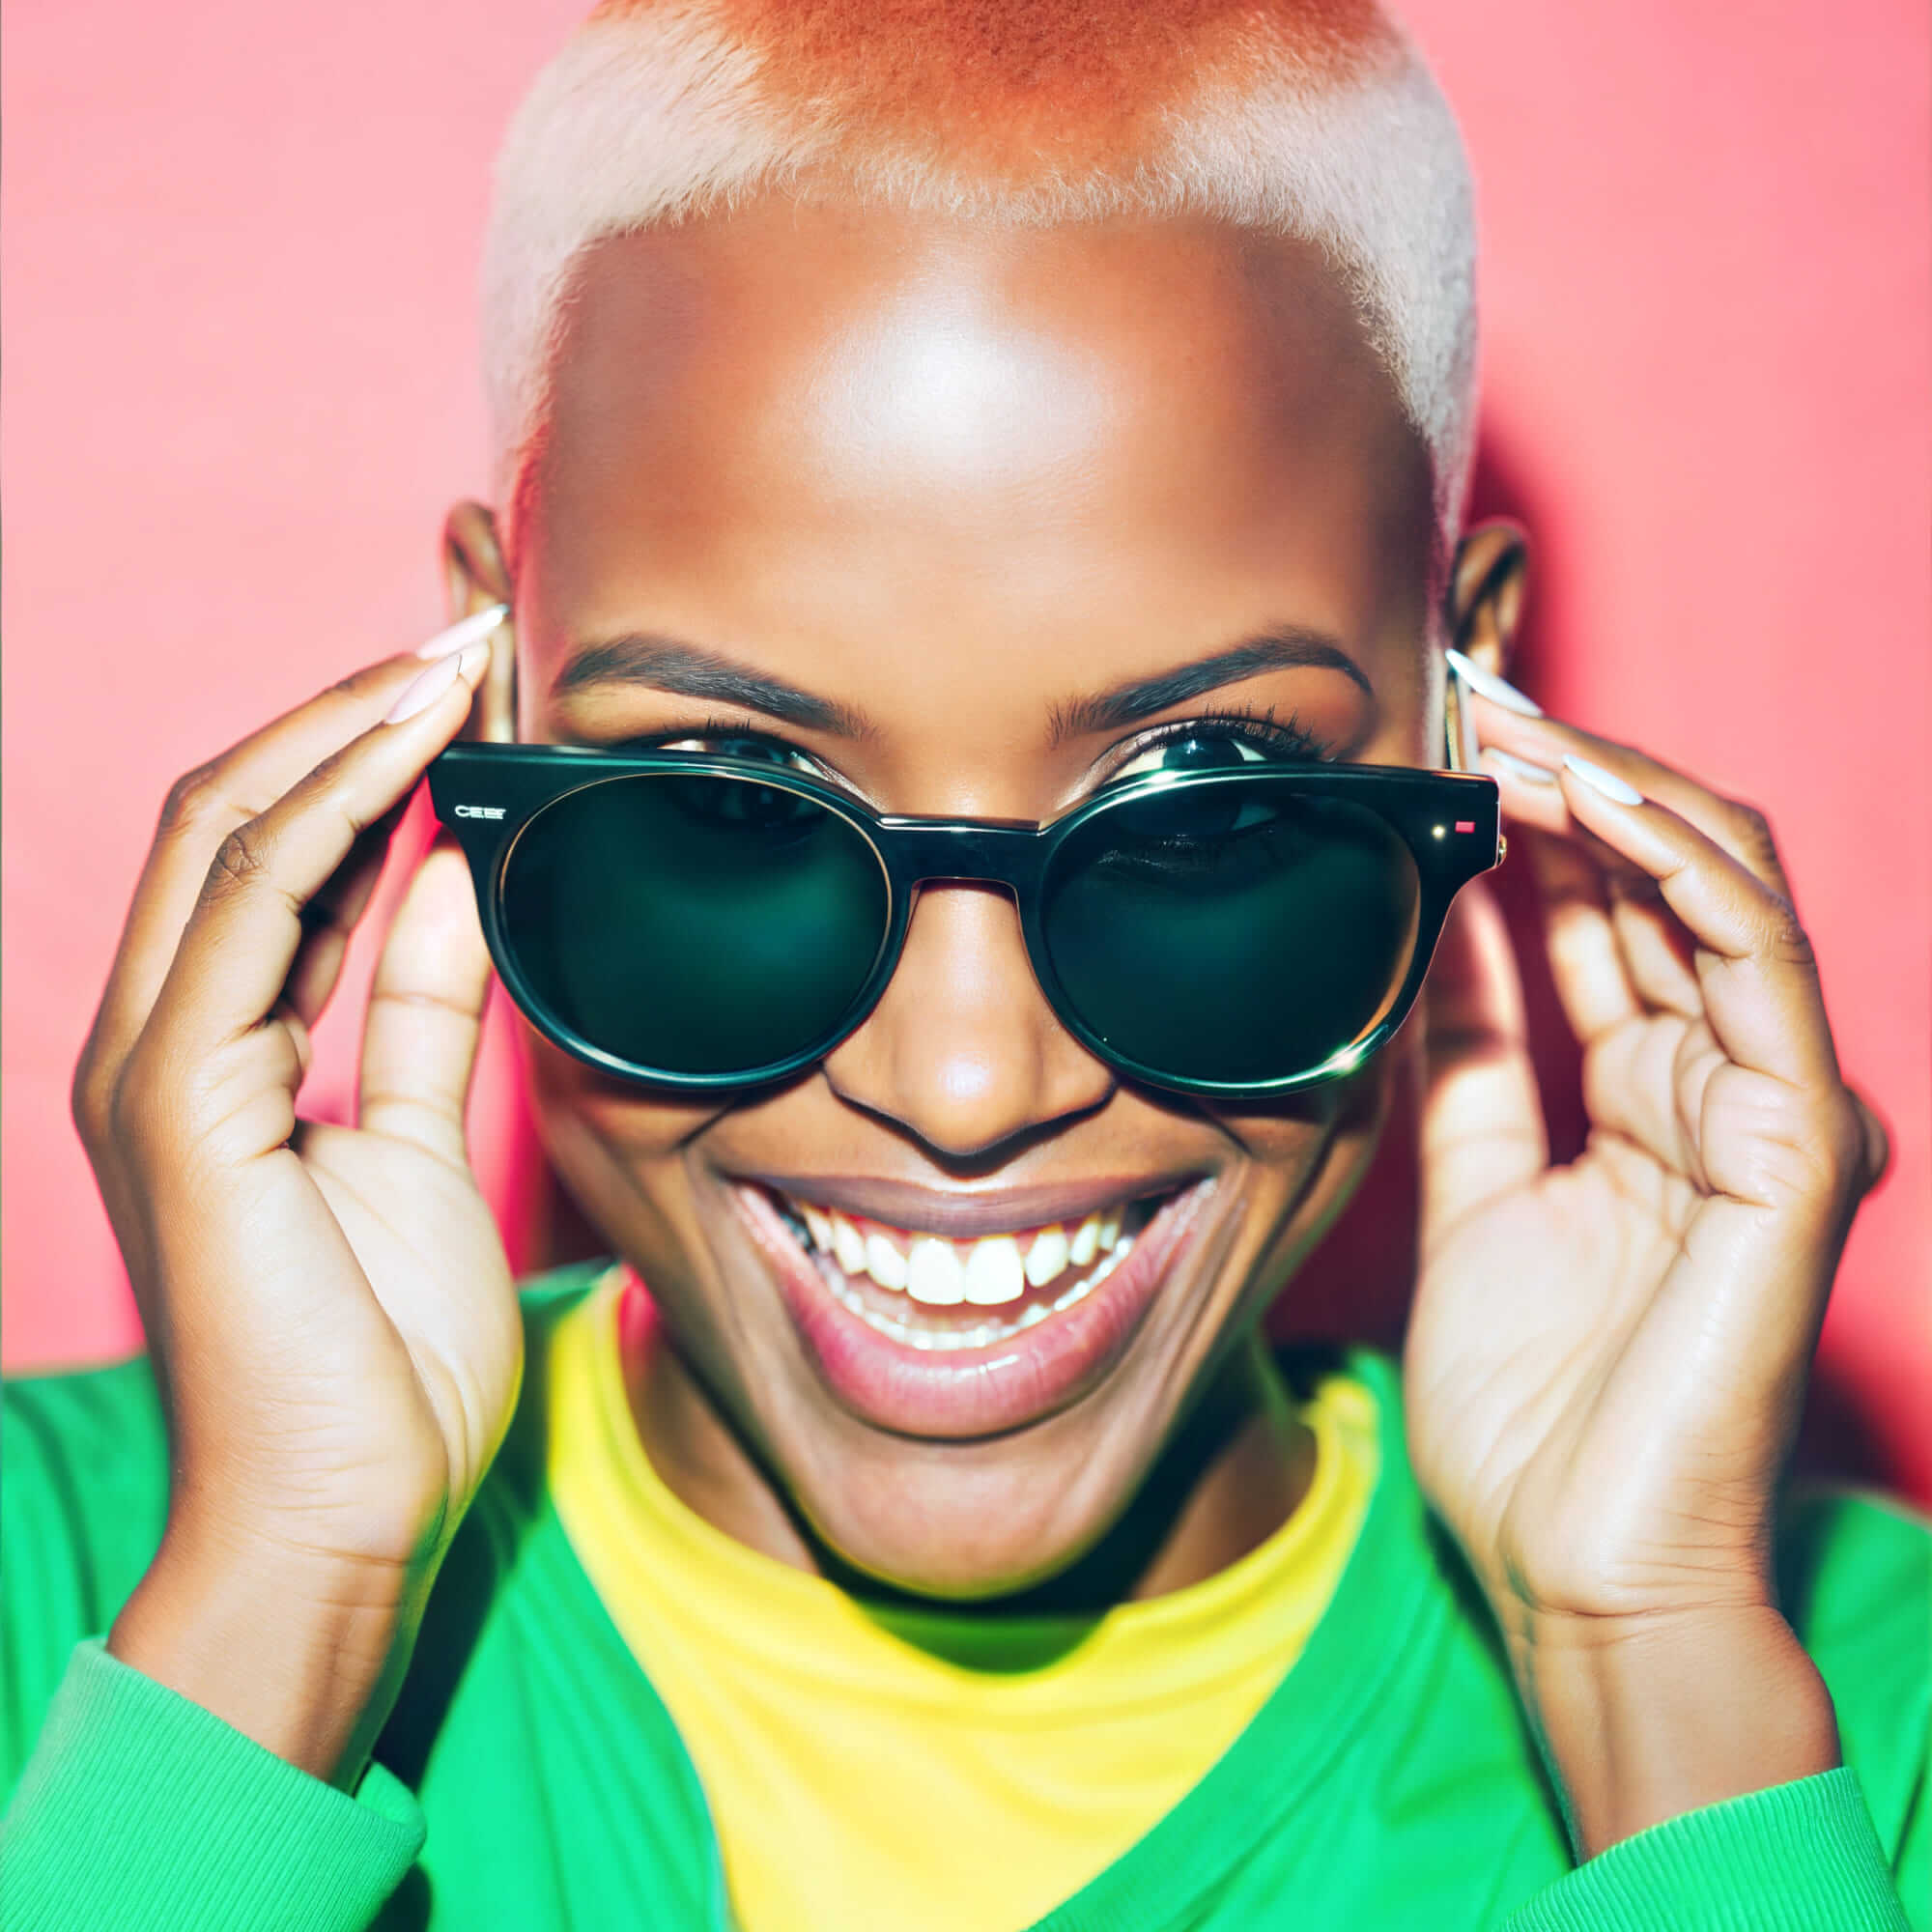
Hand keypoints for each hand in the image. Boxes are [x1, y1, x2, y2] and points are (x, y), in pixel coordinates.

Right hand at [73, 623, 521, 1783]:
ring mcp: (153, 1064)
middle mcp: (164, 1036)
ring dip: (342, 732)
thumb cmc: (379, 1353)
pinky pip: (250, 917)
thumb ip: (427, 1008)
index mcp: (217, 1047)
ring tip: (450, 656)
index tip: (464, 680)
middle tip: (464, 631)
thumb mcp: (423, 1141)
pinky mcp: (176, 1104)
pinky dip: (331, 819)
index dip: (363, 752)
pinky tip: (418, 758)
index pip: (278, 853)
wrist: (340, 1511)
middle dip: (350, 710)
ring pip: (228, 836)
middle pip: (238, 812)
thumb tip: (460, 874)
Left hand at [1403, 691, 1888, 1854]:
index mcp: (1651, 1094)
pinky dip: (1679, 870)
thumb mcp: (1473, 1184)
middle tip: (1464, 695)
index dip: (1533, 817)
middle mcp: (1723, 1083)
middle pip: (1662, 878)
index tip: (1439, 742)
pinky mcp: (1797, 1147)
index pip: (1603, 911)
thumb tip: (1440, 928)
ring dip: (1615, 791)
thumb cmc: (1528, 1405)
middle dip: (1569, 775)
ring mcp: (1771, 1107)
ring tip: (1508, 723)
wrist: (1572, 1563)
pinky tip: (1592, 802)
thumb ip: (1474, 1056)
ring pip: (1719, 891)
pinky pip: (1754, 968)